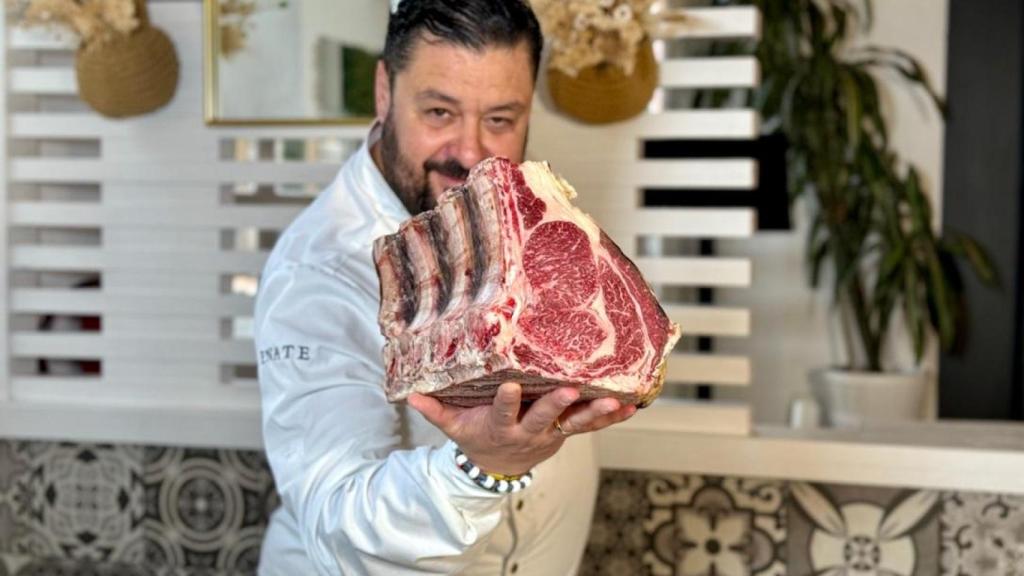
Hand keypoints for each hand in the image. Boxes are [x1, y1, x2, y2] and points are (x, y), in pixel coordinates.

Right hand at [407, 382, 636, 476]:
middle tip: (571, 390)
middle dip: (557, 404)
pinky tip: (632, 405)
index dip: (507, 401)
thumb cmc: (475, 436)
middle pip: (544, 418)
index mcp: (500, 425)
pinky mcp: (566, 432)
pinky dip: (611, 417)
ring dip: (596, 414)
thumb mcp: (452, 426)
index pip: (503, 412)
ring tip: (616, 402)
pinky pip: (591, 426)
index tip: (511, 385)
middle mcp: (529, 430)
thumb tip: (409, 393)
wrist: (498, 466)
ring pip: (575, 424)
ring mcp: (551, 433)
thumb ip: (434, 409)